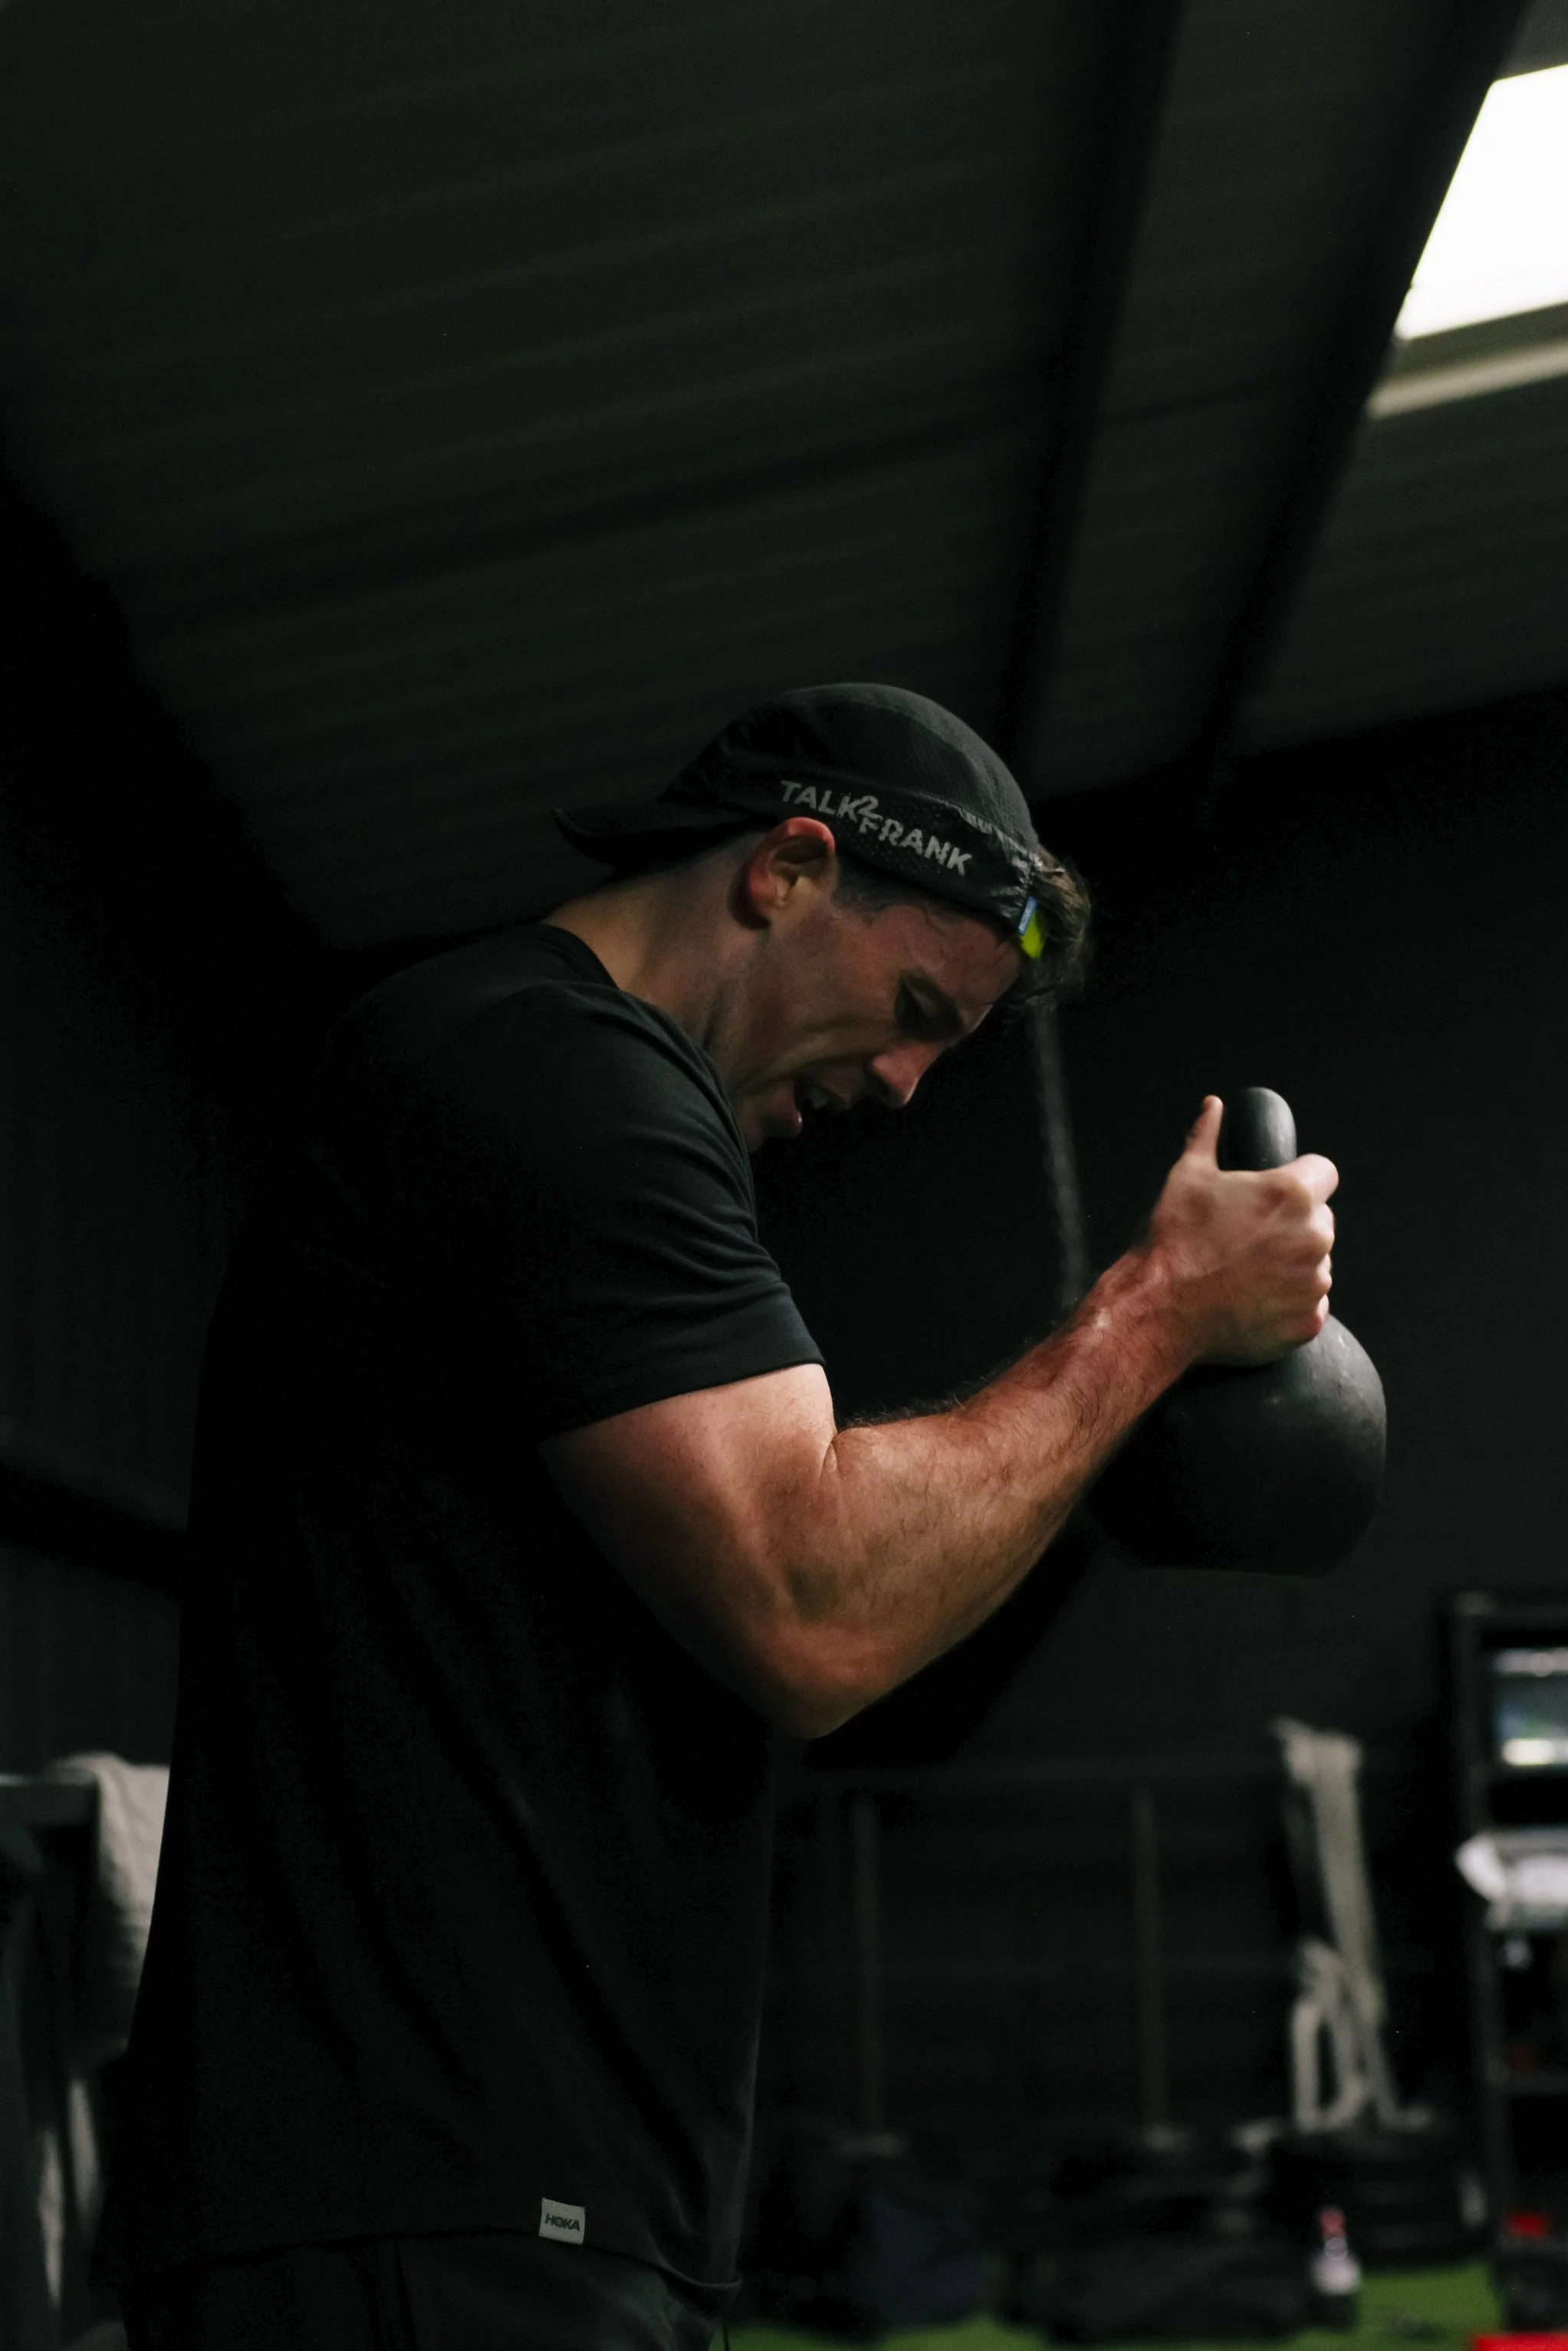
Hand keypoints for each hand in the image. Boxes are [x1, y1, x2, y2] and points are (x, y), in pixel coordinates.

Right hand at [1140, 1096, 1337, 1365]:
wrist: (1159, 1308)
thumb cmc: (1172, 1240)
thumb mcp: (1186, 1177)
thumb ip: (1207, 1136)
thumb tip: (1213, 1106)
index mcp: (1291, 1194)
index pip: (1323, 1172)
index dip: (1300, 1178)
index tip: (1276, 1194)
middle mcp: (1313, 1237)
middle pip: (1321, 1219)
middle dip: (1294, 1224)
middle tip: (1250, 1236)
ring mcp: (1313, 1283)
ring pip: (1316, 1263)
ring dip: (1292, 1264)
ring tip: (1247, 1271)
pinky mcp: (1306, 1321)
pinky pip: (1309, 1304)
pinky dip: (1288, 1303)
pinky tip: (1252, 1299)